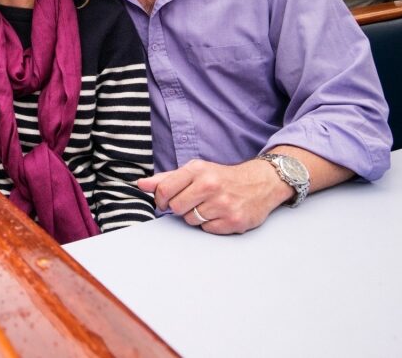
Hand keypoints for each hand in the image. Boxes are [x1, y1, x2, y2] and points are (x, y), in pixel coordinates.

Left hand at [137, 158, 293, 234]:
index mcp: (197, 170)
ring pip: (190, 221)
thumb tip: (141, 184)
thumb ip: (166, 178)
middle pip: (175, 208)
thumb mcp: (195, 171)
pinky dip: (211, 224)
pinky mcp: (234, 221)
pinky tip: (220, 214)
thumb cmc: (222, 177)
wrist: (260, 182)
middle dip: (180, 207)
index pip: (163, 190)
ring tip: (209, 206)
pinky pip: (207, 230)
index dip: (160, 200)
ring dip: (196, 216)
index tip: (165, 201)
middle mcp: (210, 185)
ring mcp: (223, 204)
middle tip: (193, 201)